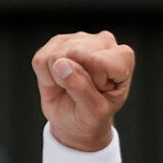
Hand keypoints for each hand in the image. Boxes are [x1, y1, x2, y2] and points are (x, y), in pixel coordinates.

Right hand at [31, 31, 134, 151]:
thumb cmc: (91, 117)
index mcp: (122, 58)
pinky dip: (45, 76)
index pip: (97, 60)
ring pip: (55, 55)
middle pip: (74, 52)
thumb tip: (61, 63)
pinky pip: (40, 59)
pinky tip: (58, 81)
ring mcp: (79, 39)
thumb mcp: (93, 111)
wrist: (74, 122)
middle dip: (72, 79)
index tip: (98, 92)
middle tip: (80, 91)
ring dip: (58, 79)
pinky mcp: (57, 43)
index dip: (93, 81)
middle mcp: (103, 42)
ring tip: (70, 87)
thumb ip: (81, 88)